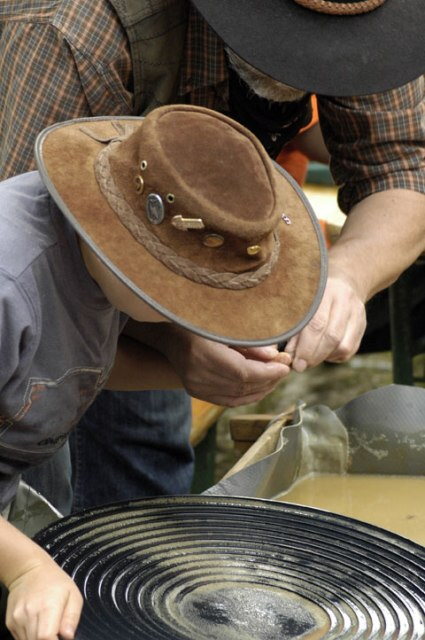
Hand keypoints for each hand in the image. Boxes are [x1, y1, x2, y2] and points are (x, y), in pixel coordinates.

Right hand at [6, 556, 82, 639]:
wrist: (29, 570)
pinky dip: (30, 637)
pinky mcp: (10, 622)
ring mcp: (18, 619)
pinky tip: (36, 626)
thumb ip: (72, 617)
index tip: (59, 638)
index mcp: (48, 607)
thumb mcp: (73, 594)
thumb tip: (68, 636)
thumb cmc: (54, 581)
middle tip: (55, 633)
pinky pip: (20, 638)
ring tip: (46, 627)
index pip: (46, 637)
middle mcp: (30, 614)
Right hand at [159, 326, 291, 405]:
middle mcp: (197, 374)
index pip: (242, 372)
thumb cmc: (199, 324)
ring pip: (236, 396)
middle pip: (241, 386)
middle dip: (268, 380)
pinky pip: (227, 401)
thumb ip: (250, 343)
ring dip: (261, 389)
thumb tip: (275, 357)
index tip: (284, 367)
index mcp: (203, 353)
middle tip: (284, 370)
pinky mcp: (196, 392)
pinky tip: (261, 388)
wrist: (170, 336)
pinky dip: (247, 397)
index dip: (267, 373)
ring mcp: (195, 386)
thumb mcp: (225, 327)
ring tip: (276, 378)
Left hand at [284, 274, 365, 371]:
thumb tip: (289, 354)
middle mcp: (344, 301)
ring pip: (343, 346)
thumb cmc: (314, 296)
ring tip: (310, 359)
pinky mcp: (362, 326)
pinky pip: (350, 350)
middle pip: (331, 337)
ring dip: (324, 358)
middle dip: (314, 356)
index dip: (306, 347)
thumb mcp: (301, 303)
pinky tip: (324, 353)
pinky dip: (334, 356)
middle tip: (300, 366)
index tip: (295, 362)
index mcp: (325, 292)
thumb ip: (294, 327)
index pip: (317, 324)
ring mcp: (357, 314)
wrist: (344, 282)